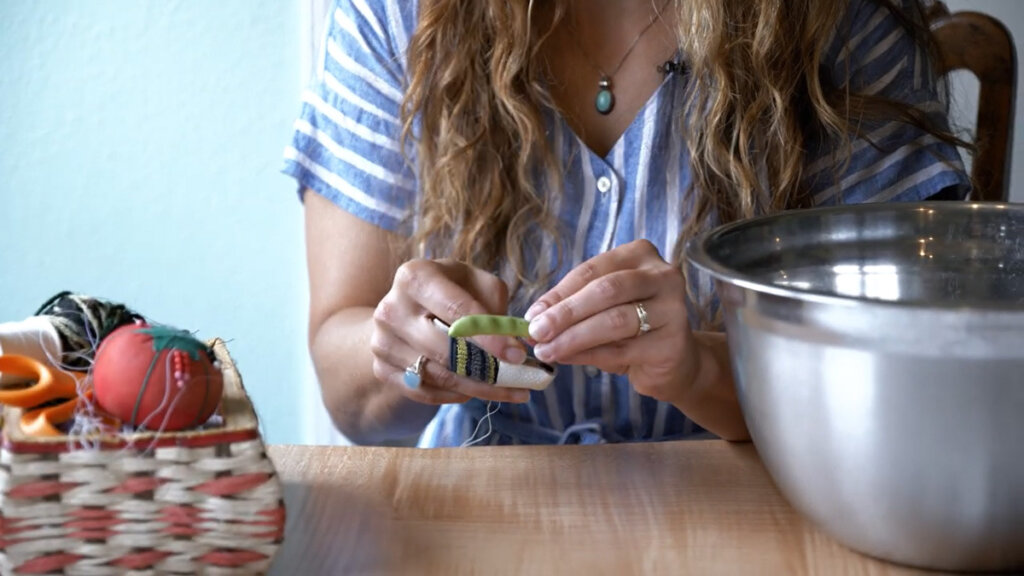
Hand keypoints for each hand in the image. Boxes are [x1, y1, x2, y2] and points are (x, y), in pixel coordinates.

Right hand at [371, 259, 529, 404]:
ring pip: (438, 375)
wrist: (402, 309)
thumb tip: (513, 340)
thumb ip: (494, 303)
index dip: (490, 336)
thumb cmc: (449, 291)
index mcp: (415, 277)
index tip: (517, 355)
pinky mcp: (381, 368)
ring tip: (508, 390)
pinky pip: (424, 392)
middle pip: (445, 349)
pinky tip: (476, 391)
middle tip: (519, 379)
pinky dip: (454, 395)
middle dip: (488, 368)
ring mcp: (381, 341)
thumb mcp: (473, 282)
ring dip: (478, 388)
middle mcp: (391, 308)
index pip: (456, 311)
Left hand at [524, 240, 699, 402]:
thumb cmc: (632, 329)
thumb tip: (533, 320)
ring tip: (547, 350)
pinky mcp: (672, 343)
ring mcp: (672, 308)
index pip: (591, 270)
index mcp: (640, 255)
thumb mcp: (600, 310)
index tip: (531, 315)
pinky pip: (623, 350)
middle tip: (536, 332)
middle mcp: (662, 276)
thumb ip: (572, 309)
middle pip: (605, 290)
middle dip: (565, 313)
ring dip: (574, 337)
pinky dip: (590, 355)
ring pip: (614, 320)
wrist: (675, 361)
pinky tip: (568, 359)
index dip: (558, 293)